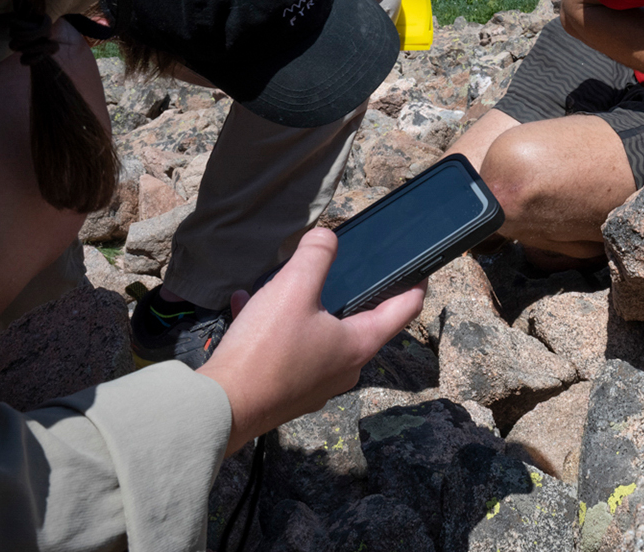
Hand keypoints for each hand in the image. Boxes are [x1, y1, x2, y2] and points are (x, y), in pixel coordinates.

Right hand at [199, 229, 425, 453]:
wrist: (223, 406)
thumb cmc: (266, 349)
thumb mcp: (293, 289)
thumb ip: (315, 256)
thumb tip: (327, 236)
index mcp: (359, 345)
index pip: (403, 311)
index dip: (414, 285)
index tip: (420, 269)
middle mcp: (345, 370)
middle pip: (359, 323)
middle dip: (348, 294)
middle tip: (342, 270)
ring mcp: (316, 385)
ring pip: (317, 335)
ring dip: (299, 308)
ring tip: (277, 285)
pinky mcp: (287, 392)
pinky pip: (288, 350)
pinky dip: (273, 327)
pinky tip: (246, 306)